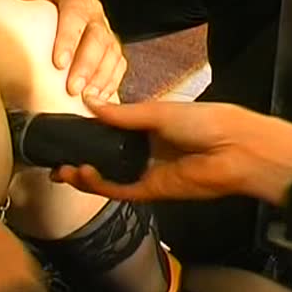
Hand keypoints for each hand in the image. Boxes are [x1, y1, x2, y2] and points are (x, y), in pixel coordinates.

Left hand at [11, 0, 125, 99]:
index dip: (69, 40)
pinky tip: (101, 100)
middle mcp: (95, 16)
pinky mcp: (111, 48)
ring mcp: (106, 33)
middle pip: (98, 41)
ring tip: (88, 98)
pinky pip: (119, 65)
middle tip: (73, 89)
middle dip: (86, 67)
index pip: (75, 17)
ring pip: (111, 55)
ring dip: (101, 78)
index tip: (58, 63)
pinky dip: (112, 83)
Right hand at [52, 98, 291, 204]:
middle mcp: (143, 150)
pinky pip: (119, 189)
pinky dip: (99, 185)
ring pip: (108, 177)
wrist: (235, 148)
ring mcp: (145, 171)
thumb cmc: (201, 121)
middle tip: (56, 159)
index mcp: (147, 128)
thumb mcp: (156, 111)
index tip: (65, 133)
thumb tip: (87, 101)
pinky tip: (83, 173)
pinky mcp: (150, 190)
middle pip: (104, 158)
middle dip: (79, 159)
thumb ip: (120, 114)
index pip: (109, 133)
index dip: (87, 134)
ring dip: (84, 175)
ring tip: (62, 170)